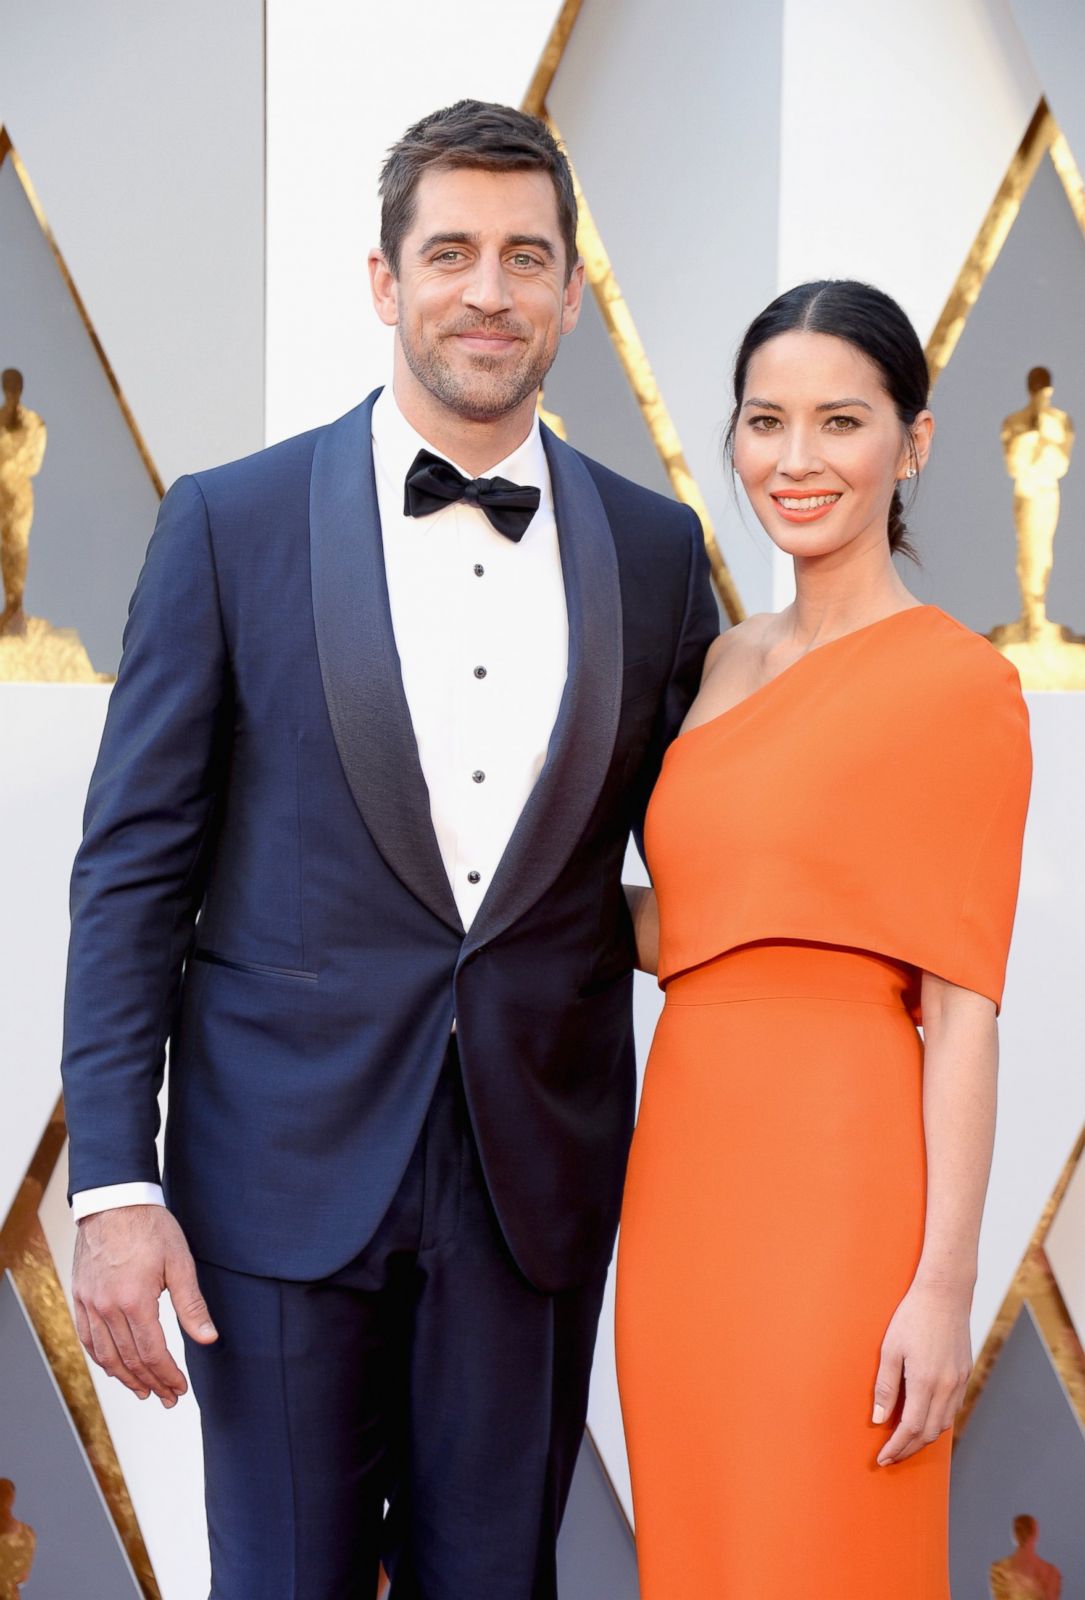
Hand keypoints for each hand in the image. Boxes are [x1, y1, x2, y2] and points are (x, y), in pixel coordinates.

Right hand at [72, 1205, 217, 1406]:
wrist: (115, 1202)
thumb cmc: (150, 1228)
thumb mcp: (180, 1263)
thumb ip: (191, 1305)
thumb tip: (208, 1338)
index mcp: (135, 1301)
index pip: (152, 1353)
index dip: (168, 1375)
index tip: (180, 1388)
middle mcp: (107, 1308)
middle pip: (129, 1359)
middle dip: (151, 1383)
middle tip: (167, 1397)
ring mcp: (89, 1304)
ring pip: (105, 1355)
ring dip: (125, 1378)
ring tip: (143, 1390)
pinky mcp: (80, 1297)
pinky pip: (88, 1339)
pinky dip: (102, 1359)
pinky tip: (114, 1367)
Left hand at [871, 1277, 971, 1465]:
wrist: (945, 1294)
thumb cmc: (912, 1317)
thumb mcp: (890, 1349)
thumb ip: (885, 1387)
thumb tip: (879, 1419)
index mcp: (925, 1382)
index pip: (911, 1429)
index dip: (896, 1447)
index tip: (883, 1458)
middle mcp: (946, 1387)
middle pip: (929, 1433)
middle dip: (909, 1449)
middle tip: (891, 1456)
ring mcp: (959, 1382)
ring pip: (943, 1424)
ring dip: (924, 1438)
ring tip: (904, 1443)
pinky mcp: (965, 1374)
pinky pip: (952, 1409)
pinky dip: (938, 1421)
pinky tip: (924, 1419)